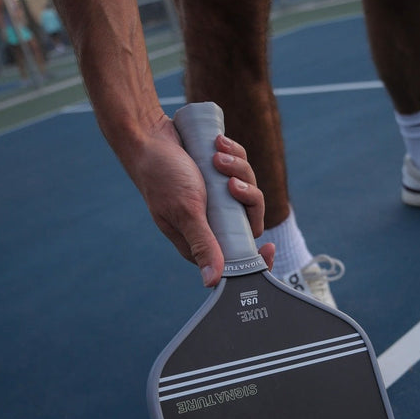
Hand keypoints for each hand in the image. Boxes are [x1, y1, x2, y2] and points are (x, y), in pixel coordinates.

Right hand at [125, 115, 273, 285]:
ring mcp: (217, 197)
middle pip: (250, 219)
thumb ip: (203, 244)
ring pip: (248, 190)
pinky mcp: (220, 176)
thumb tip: (213, 281)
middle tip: (230, 182)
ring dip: (238, 169)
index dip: (256, 258)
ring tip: (216, 156)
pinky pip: (241, 169)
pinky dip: (234, 154)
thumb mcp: (186, 212)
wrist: (149, 137)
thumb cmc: (162, 176)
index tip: (270, 247)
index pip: (236, 259)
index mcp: (201, 240)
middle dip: (247, 195)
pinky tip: (217, 144)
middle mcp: (211, 221)